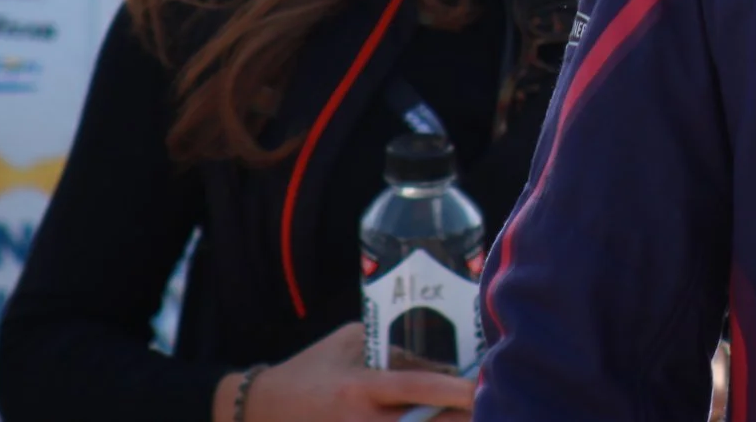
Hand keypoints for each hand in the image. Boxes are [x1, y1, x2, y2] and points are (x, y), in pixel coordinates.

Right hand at [217, 324, 476, 421]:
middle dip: (460, 420)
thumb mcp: (351, 342)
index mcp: (359, 386)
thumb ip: (396, 352)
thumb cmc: (312, 367)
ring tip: (478, 416)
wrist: (259, 410)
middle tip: (496, 409)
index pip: (416, 389)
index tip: (484, 388)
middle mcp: (359, 421)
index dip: (454, 391)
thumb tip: (442, 366)